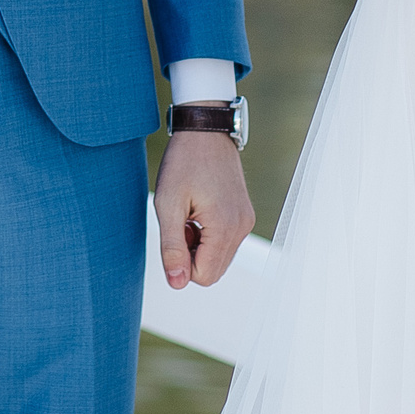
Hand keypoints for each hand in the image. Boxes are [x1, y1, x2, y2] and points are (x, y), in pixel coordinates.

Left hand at [154, 128, 254, 289]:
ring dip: (199, 245)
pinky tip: (198, 210)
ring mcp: (247, 221)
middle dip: (191, 254)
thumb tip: (177, 283)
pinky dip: (208, 235)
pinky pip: (226, 243)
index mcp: (225, 227)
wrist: (205, 130)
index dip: (181, 262)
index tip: (175, 231)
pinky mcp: (245, 215)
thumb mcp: (168, 204)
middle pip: (213, 270)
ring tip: (189, 214)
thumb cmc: (183, 163)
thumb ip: (172, 247)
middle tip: (180, 221)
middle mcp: (242, 227)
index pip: (204, 276)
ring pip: (219, 258)